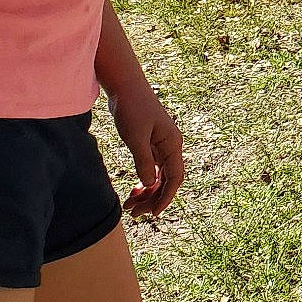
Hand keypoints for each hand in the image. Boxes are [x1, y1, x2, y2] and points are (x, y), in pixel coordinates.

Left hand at [109, 83, 184, 216]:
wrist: (126, 87)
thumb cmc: (132, 108)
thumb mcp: (135, 136)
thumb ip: (143, 161)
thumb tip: (149, 184)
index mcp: (172, 144)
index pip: (175, 178)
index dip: (166, 197)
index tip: (153, 213)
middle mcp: (170, 147)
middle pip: (166, 180)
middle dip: (152, 198)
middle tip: (133, 213)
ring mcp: (160, 146)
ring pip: (158, 176)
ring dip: (146, 192)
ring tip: (129, 206)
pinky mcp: (150, 144)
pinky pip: (151, 169)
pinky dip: (143, 181)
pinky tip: (133, 190)